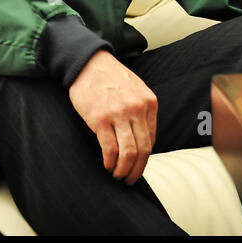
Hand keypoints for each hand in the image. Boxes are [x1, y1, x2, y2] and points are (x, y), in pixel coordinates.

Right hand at [68, 50, 157, 184]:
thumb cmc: (111, 79)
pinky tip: (107, 165)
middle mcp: (137, 109)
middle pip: (143, 149)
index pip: (152, 139)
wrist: (89, 63)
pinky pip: (110, 148)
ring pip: (129, 152)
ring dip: (124, 170)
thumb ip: (141, 112)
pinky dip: (110, 161)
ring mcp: (119, 114)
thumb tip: (141, 139)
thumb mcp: (136, 90)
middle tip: (130, 179)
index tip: (138, 166)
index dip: (145, 158)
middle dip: (137, 169)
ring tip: (118, 176)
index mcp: (149, 103)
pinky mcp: (100, 119)